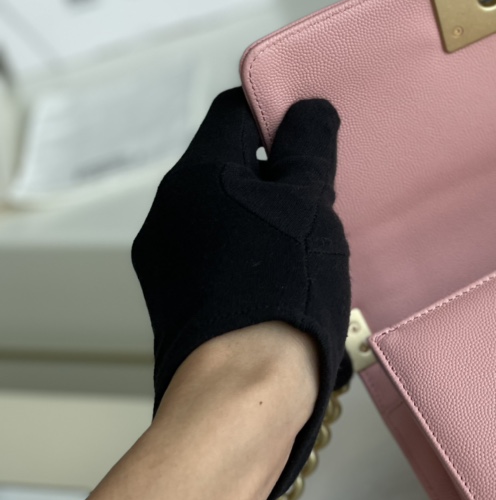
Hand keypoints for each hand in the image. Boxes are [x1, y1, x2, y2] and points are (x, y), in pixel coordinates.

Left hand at [132, 88, 351, 499]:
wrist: (246, 391)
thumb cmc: (282, 290)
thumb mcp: (308, 204)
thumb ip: (308, 148)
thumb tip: (306, 108)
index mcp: (197, 175)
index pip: (234, 112)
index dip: (277, 113)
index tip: (314, 134)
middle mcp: (168, 212)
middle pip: (228, 167)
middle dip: (277, 175)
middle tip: (324, 197)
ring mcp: (167, 262)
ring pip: (225, 216)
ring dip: (266, 220)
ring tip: (311, 248)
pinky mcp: (178, 302)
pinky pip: (219, 259)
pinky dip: (252, 258)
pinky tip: (288, 284)